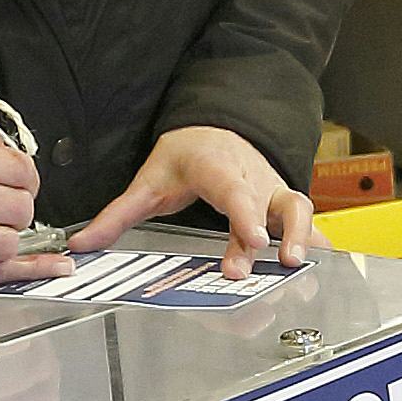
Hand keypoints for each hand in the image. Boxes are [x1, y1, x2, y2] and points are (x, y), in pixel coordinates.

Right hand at [0, 122, 53, 288]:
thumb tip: (11, 153)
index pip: (11, 164)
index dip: (28, 175)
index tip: (23, 181)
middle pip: (17, 204)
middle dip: (22, 207)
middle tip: (9, 208)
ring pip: (9, 240)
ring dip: (12, 237)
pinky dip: (28, 268)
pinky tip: (54, 265)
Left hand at [69, 124, 316, 279]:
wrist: (221, 129)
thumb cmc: (188, 156)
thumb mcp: (148, 180)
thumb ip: (117, 216)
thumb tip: (82, 244)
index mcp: (217, 168)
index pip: (233, 191)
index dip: (244, 215)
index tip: (250, 239)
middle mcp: (251, 177)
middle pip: (263, 207)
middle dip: (259, 239)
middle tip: (248, 272)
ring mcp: (273, 190)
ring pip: (297, 208)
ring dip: (300, 237)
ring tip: (296, 266)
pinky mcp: (286, 203)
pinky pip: (308, 222)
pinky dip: (316, 242)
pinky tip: (320, 267)